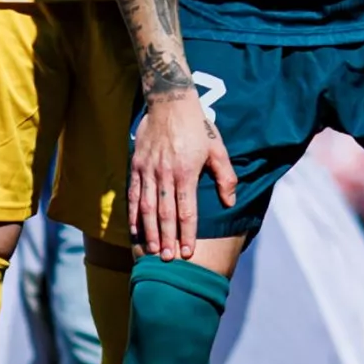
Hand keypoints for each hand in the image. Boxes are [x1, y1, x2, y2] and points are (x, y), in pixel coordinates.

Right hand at [128, 89, 234, 260]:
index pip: (187, 211)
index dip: (187, 233)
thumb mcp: (218, 149)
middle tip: (168, 260)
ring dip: (150, 232)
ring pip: (146, 208)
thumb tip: (230, 202)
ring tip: (153, 251)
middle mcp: (165, 175)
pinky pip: (132, 194)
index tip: (187, 252)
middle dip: (167, 239)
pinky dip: (133, 214)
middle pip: (165, 214)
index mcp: (187, 173)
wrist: (170, 102)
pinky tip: (135, 230)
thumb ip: (225, 177)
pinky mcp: (136, 166)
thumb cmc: (198, 127)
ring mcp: (148, 171)